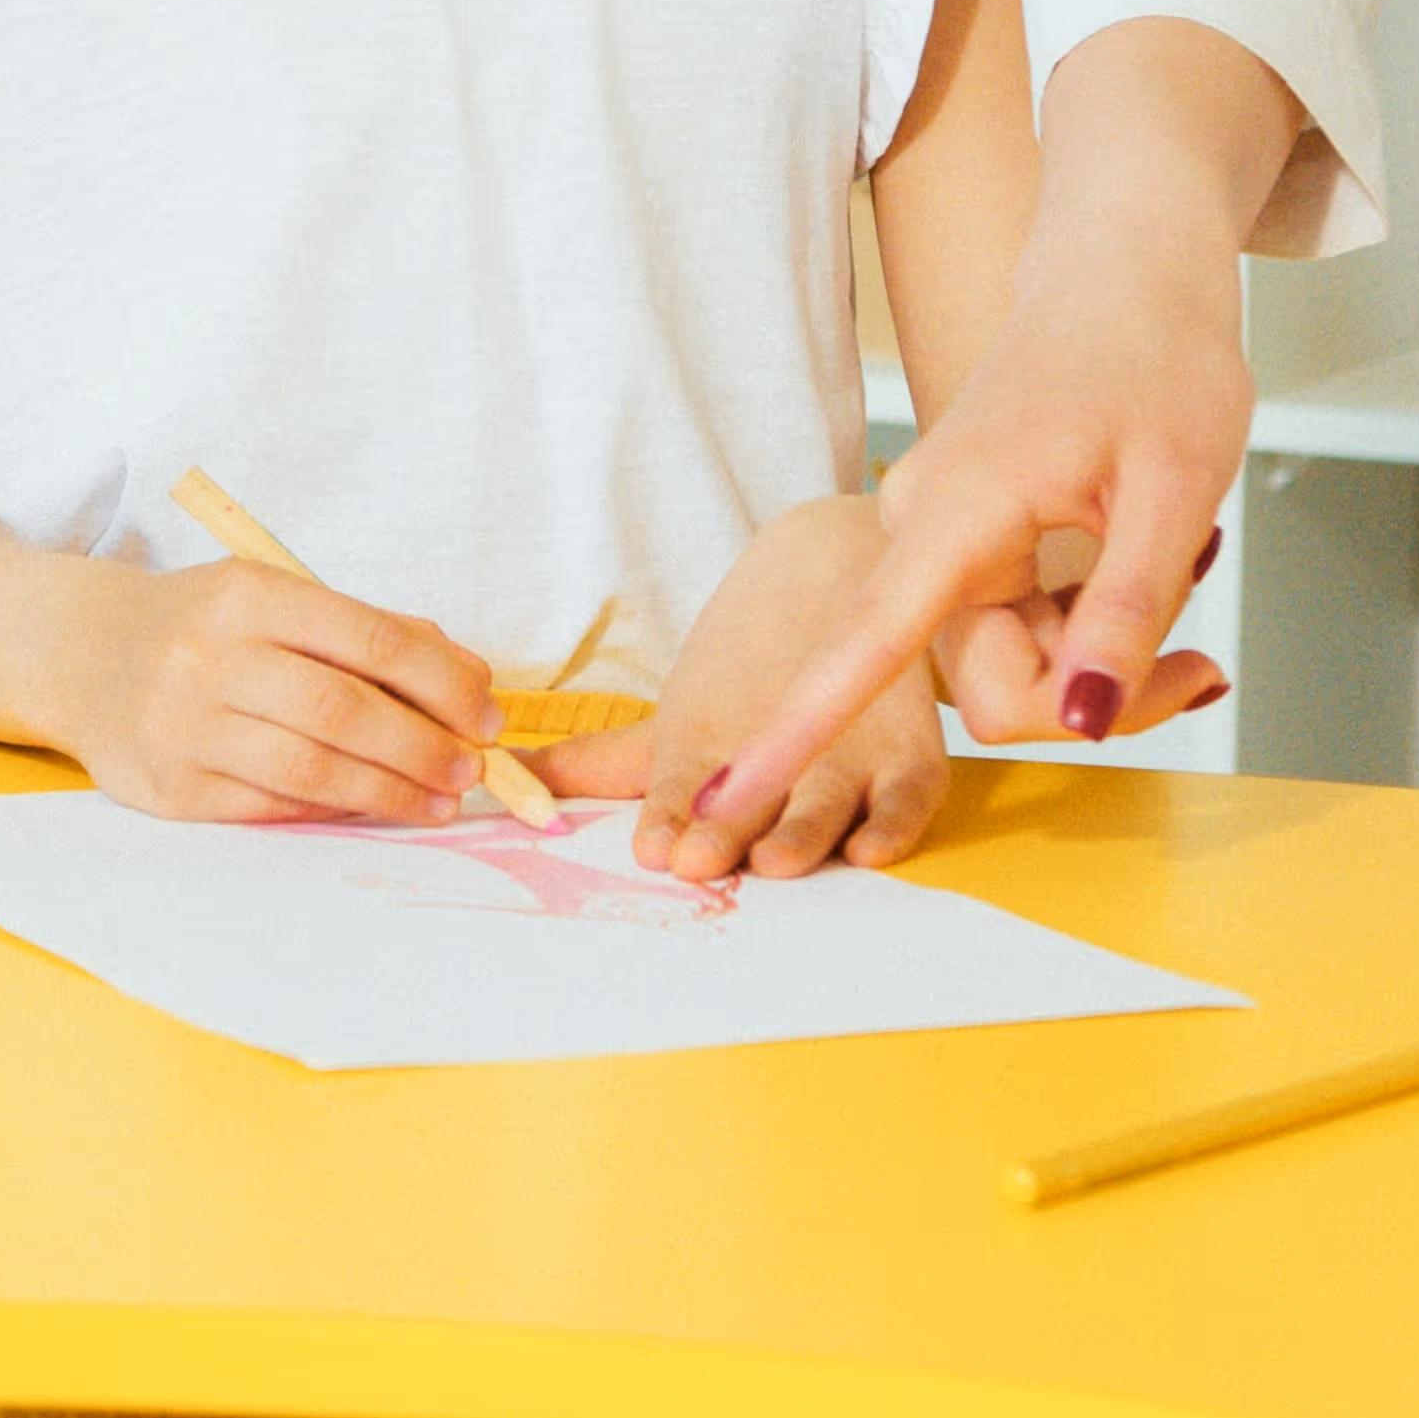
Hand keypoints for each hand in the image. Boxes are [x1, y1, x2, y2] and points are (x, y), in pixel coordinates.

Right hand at [49, 558, 498, 824]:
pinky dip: (333, 809)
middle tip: (471, 769)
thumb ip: (367, 630)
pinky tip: (371, 808)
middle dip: (425, 747)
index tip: (488, 714)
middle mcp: (211, 657)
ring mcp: (185, 726)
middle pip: (345, 711)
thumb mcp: (274, 599)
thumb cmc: (202, 625)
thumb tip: (468, 676)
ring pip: (312, 768)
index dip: (443, 682)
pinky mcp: (171, 787)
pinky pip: (271, 806)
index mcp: (249, 595)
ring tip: (438, 801)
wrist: (81, 654)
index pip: (370, 639)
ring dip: (390, 792)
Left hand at [573, 501, 953, 882]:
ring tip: (775, 857)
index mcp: (713, 735)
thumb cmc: (749, 663)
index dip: (669, 814)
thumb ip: (604, 763)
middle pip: (751, 796)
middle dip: (723, 826)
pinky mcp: (911, 752)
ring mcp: (847, 749)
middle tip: (697, 857)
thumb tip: (507, 777)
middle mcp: (778, 745)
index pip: (684, 783)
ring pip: (825, 798)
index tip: (654, 848)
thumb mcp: (679, 712)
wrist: (845, 560)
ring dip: (799, 829)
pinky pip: (911, 794)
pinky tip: (872, 847)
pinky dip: (896, 821)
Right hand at [686, 208, 1250, 835]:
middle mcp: (924, 534)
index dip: (796, 732)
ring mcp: (942, 544)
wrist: (1127, 277)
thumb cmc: (1154, 359)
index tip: (720, 801)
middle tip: (1199, 660)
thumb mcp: (1173, 488)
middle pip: (993, 694)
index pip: (862, 646)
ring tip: (1173, 563)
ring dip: (1100, 653)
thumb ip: (1125, 611)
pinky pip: (1022, 636)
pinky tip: (1139, 556)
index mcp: (956, 512)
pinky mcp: (967, 550)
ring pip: (1014, 670)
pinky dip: (1090, 627)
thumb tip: (1085, 721)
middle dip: (1093, 696)